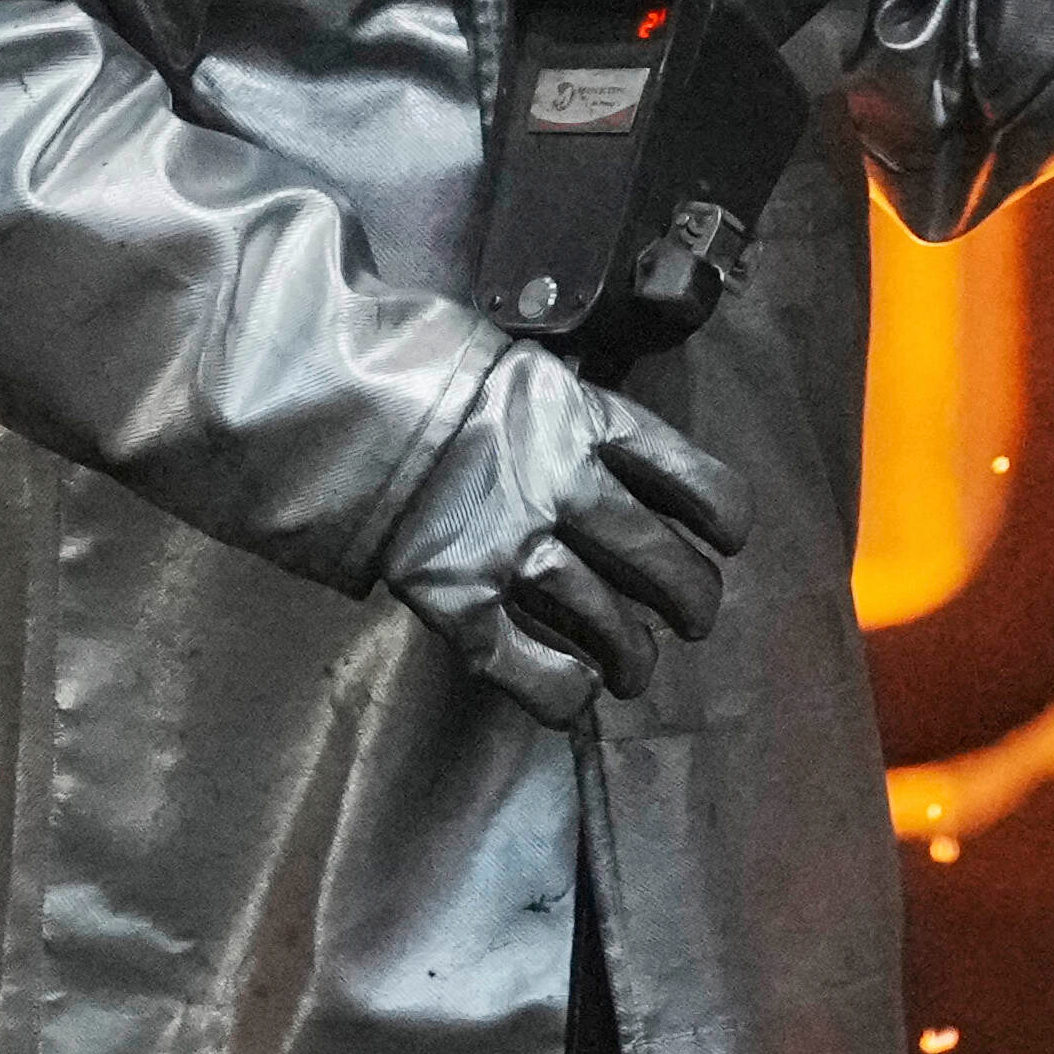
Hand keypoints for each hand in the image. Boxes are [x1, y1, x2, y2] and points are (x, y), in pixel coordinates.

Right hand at [379, 346, 751, 723]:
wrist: (329, 389)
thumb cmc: (418, 364)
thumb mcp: (517, 362)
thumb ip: (565, 406)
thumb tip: (598, 444)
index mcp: (586, 420)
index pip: (692, 481)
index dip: (721, 519)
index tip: (724, 540)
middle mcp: (565, 487)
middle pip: (661, 563)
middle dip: (689, 601)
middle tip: (689, 618)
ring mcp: (512, 547)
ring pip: (608, 623)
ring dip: (634, 657)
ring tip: (635, 669)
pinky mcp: (458, 598)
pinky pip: (529, 667)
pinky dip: (563, 690)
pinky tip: (575, 691)